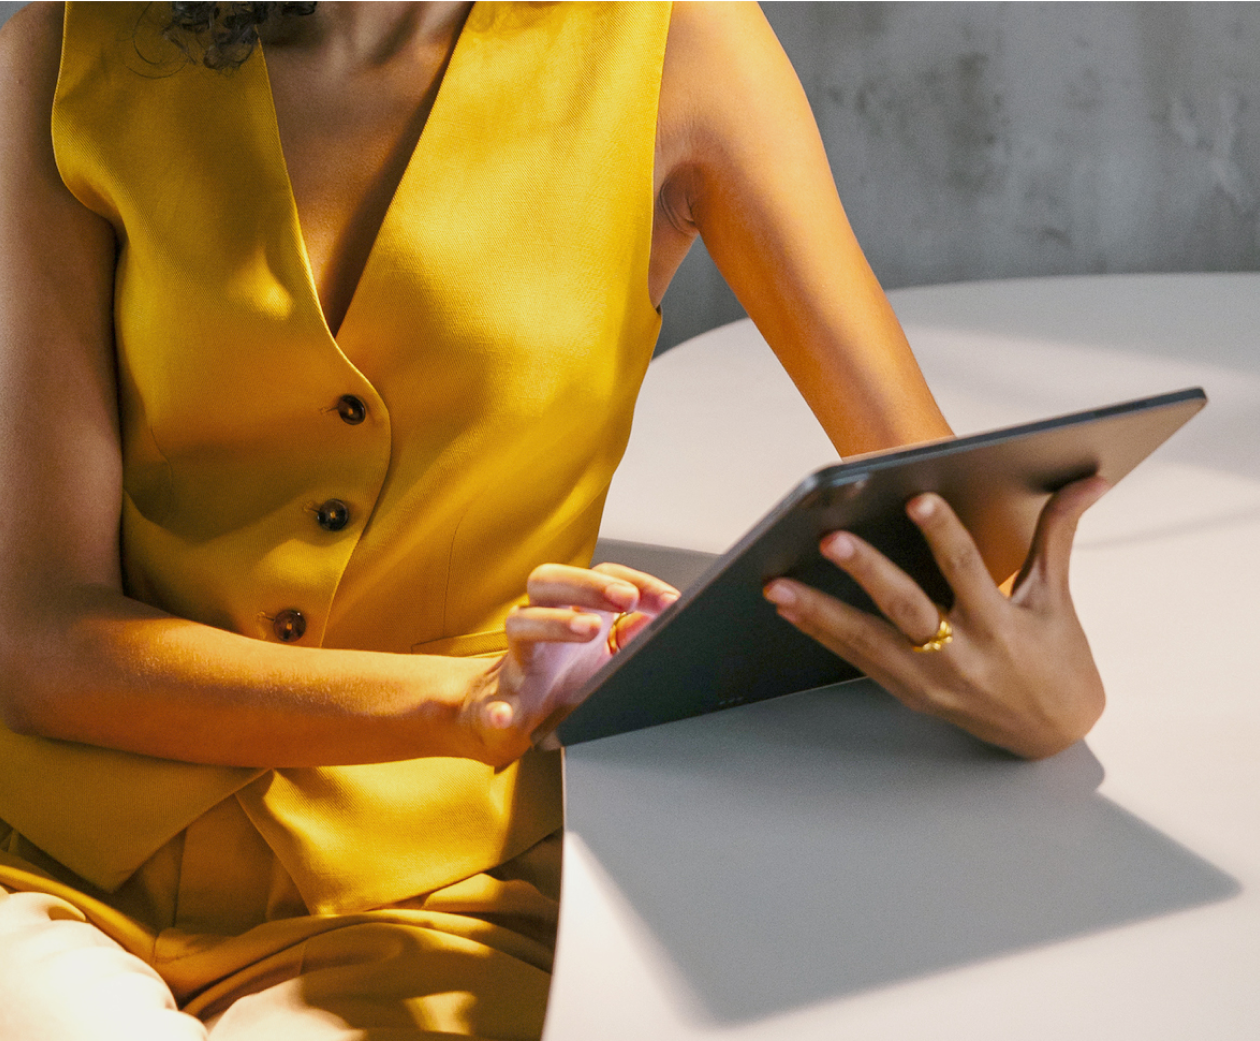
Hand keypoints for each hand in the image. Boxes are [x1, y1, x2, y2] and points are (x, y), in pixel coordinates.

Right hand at [464, 563, 678, 764]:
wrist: (512, 713)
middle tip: (626, 598)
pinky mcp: (501, 699)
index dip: (635, 581)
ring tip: (588, 629)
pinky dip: (497, 708)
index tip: (671, 601)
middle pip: (550, 581)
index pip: (599, 575)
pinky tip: (504, 716)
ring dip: (555, 624)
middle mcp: (540, 622)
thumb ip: (634, 633)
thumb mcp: (607, 653)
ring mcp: (519, 658)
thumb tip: (666, 614)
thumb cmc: (563, 676)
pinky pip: (493, 701)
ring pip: (522, 623)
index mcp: (570, 608)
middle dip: (588, 584)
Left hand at [763, 477, 1109, 758]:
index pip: (969, 569)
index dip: (943, 534)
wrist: (1053, 737)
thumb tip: (1088, 480)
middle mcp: (962, 655)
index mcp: (1000, 625)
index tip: (917, 500)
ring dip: (820, 612)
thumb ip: (1058, 534)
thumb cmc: (1056, 661)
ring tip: (779, 586)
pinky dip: (823, 634)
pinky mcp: (908, 693)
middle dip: (867, 573)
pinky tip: (790, 610)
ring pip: (868, 641)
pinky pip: (858, 660)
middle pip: (908, 608)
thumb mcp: (1056, 598)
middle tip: (830, 540)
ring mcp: (930, 680)